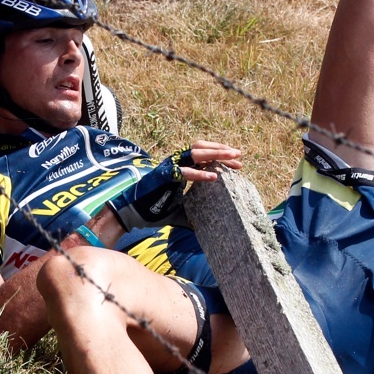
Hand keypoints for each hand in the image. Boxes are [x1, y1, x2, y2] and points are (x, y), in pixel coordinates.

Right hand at [107, 142, 241, 230]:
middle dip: (222, 151)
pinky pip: (184, 173)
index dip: (221, 157)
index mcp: (181, 167)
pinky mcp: (163, 176)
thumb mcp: (182, 210)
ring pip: (195, 153)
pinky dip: (199, 174)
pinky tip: (214, 178)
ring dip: (215, 154)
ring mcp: (169, 167)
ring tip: (232, 158)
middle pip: (202, 148)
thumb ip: (195, 211)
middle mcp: (176, 163)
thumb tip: (209, 224)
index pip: (204, 156)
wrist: (134, 213)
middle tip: (239, 156)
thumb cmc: (155, 210)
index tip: (238, 164)